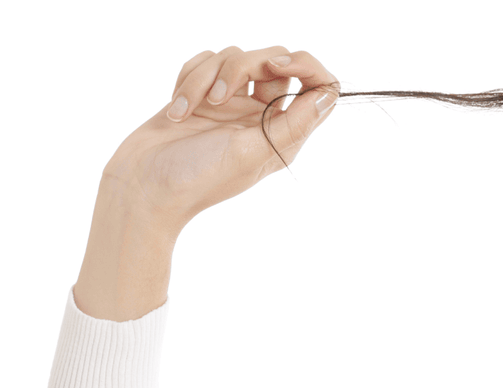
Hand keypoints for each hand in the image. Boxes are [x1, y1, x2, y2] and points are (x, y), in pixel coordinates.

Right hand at [101, 46, 339, 236]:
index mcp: (283, 133)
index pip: (318, 88)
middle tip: (220, 96)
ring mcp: (231, 104)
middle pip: (274, 60)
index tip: (279, 68)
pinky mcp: (200, 94)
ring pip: (235, 56)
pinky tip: (177, 108)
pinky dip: (189, 78)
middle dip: (244, 67)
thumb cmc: (199, 177)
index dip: (306, 66)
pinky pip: (205, 61)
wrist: (142, 185)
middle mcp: (261, 115)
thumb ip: (293, 124)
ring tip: (188, 112)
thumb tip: (328, 98)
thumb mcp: (253, 152)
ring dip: (205, 78)